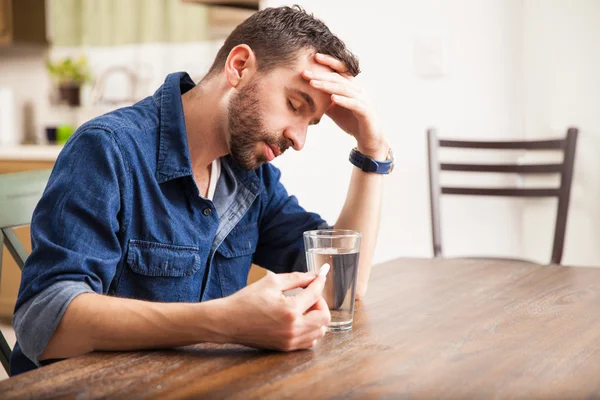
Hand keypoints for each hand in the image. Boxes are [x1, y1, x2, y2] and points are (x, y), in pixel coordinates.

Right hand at [216, 270, 330, 350]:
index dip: (319, 282)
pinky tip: (298, 320)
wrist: (228, 321)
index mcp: (290, 310)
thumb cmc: (247, 300)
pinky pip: (310, 341)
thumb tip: (315, 274)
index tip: (320, 276)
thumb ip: (297, 278)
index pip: (316, 294)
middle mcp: (293, 328)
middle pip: (324, 317)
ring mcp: (290, 340)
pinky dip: (310, 330)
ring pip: (320, 331)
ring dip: (316, 317)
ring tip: (302, 308)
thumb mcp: (272, 282)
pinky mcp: (286, 347)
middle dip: (320, 302)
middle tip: (309, 295)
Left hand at [302, 53, 388, 158]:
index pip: (340, 69)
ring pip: (344, 89)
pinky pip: (354, 104)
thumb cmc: (350, 120)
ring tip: (313, 84)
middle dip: (321, 75)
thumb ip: (322, 100)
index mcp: (350, 86)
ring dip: (327, 86)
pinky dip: (343, 100)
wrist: (367, 137)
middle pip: (338, 78)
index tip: (314, 57)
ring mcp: (362, 99)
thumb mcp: (333, 108)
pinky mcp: (365, 111)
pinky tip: (333, 98)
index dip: (329, 62)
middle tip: (305, 73)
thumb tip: (304, 94)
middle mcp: (357, 90)